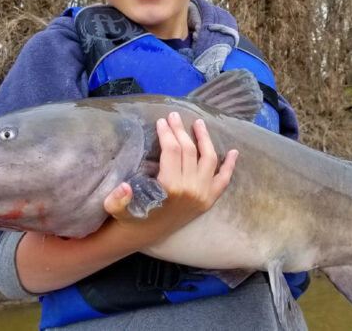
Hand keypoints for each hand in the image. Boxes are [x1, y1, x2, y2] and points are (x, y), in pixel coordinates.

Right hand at [103, 112, 236, 237]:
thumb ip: (117, 199)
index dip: (167, 132)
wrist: (145, 235)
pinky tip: (234, 151)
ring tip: (198, 123)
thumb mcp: (117, 208)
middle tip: (174, 116)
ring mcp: (203, 195)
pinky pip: (224, 180)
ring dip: (205, 139)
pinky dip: (230, 165)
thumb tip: (124, 187)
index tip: (161, 120)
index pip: (172, 150)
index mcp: (170, 187)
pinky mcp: (209, 201)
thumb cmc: (130, 216)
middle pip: (189, 150)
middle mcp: (190, 190)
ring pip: (209, 159)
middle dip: (181, 130)